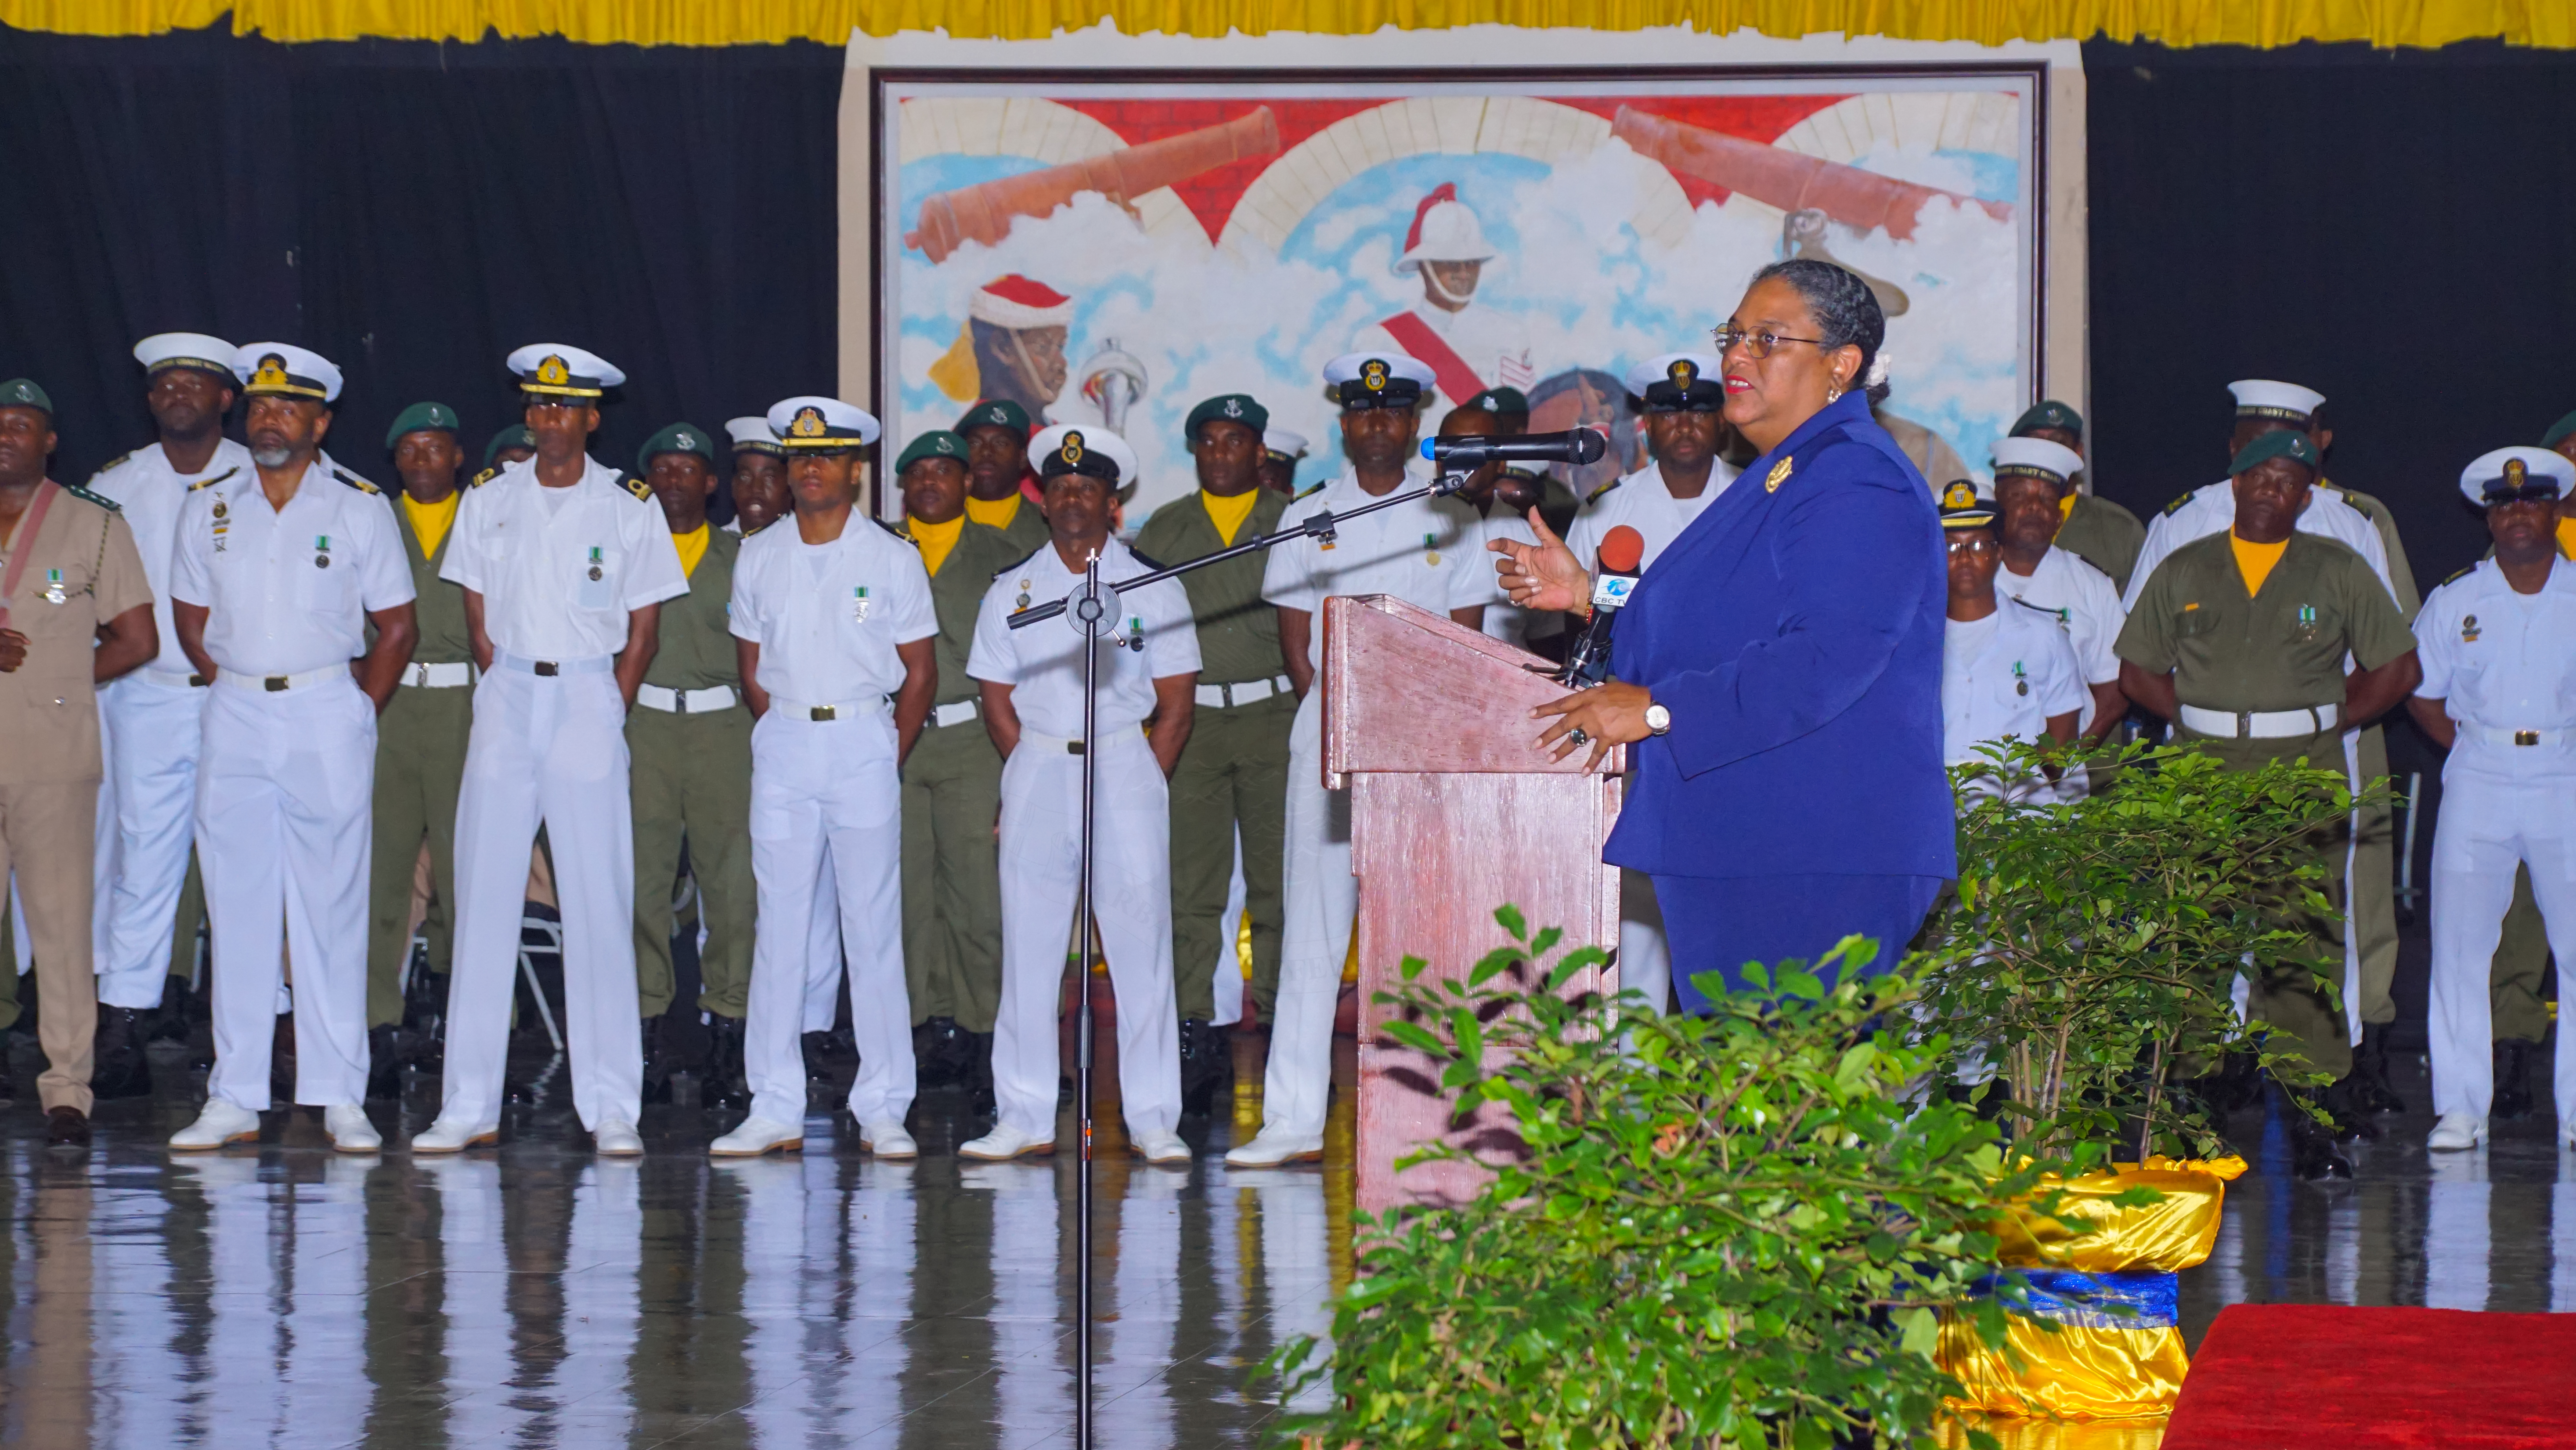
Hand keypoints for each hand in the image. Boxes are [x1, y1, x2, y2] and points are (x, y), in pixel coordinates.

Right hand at [0, 627, 23, 671]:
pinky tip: (9, 663)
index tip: (16, 643)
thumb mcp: (4, 632)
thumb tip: (29, 643)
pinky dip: (13, 666)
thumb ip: (18, 635)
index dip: (20, 643)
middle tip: (18, 651)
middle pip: (20, 652)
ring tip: (14, 657)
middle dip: (22, 652)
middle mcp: (0, 650)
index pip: (18, 642)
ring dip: (19, 660)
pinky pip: (11, 669)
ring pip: (17, 661)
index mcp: (0, 639)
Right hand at [1488, 507, 1588, 613]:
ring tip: (1536, 583)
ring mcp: (1522, 584)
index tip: (1491, 545)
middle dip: (1511, 568)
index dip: (1497, 544)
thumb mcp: (1554, 544)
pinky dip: (1524, 593)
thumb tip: (1532, 507)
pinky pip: (1512, 596)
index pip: (1505, 547)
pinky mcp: (1524, 598)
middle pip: (1500, 566)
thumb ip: (1540, 528)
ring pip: (1504, 582)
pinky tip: (1537, 591)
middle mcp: (1521, 568)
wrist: (1575, 587)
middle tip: (1527, 570)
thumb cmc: (1567, 565)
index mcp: (1526, 554)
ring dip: (1519, 582)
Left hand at [1532, 680, 1652, 769]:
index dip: (1546, 709)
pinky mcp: (1609, 737)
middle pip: (1565, 724)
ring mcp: (1598, 724)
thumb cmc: (1633, 695)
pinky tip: (1583, 772)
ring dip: (1562, 750)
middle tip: (1535, 745)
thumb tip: (1587, 701)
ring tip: (1550, 759)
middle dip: (1548, 734)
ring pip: (1576, 739)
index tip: (1531, 714)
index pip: (1563, 703)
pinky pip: (1597, 752)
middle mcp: (1590, 710)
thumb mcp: (1610, 688)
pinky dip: (1590, 763)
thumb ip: (1595, 696)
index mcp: (1589, 697)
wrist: (1651, 705)